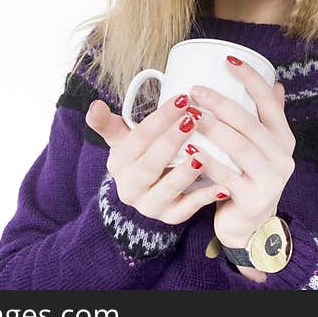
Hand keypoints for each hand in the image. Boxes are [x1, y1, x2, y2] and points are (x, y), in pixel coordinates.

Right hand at [85, 94, 228, 224]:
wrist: (143, 193)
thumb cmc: (140, 154)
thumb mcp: (121, 138)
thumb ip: (107, 122)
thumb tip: (95, 105)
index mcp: (118, 162)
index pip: (138, 138)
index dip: (160, 118)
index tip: (183, 99)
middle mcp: (130, 187)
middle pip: (151, 164)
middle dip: (172, 140)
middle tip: (195, 119)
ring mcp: (150, 205)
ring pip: (168, 190)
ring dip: (186, 173)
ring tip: (202, 156)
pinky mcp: (171, 217)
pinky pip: (188, 209)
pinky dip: (205, 198)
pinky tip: (223, 187)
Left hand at [186, 56, 295, 247]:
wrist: (250, 224)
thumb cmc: (249, 176)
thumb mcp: (262, 147)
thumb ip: (268, 117)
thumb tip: (276, 82)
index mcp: (283, 137)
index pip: (269, 102)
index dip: (251, 79)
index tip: (228, 60)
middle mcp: (282, 156)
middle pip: (249, 123)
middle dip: (221, 103)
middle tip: (195, 90)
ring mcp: (270, 179)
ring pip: (239, 147)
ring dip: (212, 129)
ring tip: (190, 115)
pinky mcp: (253, 199)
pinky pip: (227, 177)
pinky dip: (208, 162)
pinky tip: (190, 150)